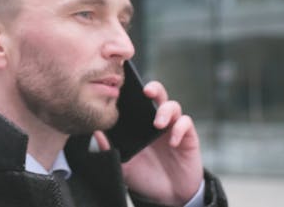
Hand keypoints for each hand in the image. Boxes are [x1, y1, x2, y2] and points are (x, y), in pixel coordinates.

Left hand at [94, 81, 202, 205]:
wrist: (168, 195)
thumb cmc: (145, 176)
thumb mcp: (123, 164)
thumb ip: (109, 149)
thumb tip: (96, 132)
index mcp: (140, 124)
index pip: (138, 101)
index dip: (134, 91)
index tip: (126, 89)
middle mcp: (157, 122)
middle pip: (158, 95)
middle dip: (153, 88)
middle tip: (146, 92)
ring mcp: (172, 128)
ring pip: (173, 105)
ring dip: (165, 110)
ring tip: (158, 124)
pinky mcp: (188, 137)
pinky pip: (186, 123)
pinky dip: (179, 129)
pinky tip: (172, 142)